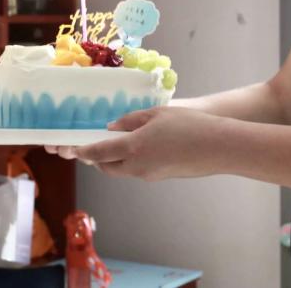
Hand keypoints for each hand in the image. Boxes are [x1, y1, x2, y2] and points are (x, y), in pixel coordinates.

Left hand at [47, 107, 227, 180]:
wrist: (218, 147)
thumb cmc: (189, 125)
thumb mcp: (156, 114)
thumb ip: (130, 120)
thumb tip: (111, 127)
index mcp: (133, 147)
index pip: (99, 153)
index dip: (83, 151)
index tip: (72, 149)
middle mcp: (138, 166)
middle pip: (107, 167)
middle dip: (96, 159)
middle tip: (93, 146)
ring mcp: (150, 175)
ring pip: (122, 171)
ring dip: (114, 161)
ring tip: (114, 145)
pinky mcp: (161, 177)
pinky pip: (138, 171)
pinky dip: (131, 162)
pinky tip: (139, 148)